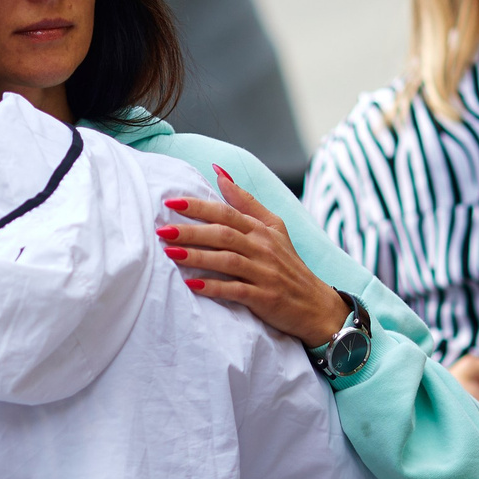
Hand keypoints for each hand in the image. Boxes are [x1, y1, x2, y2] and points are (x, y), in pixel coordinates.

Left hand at [160, 168, 343, 347]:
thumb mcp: (274, 228)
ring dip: (198, 257)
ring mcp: (265, 273)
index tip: (171, 202)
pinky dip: (215, 287)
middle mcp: (263, 248)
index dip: (199, 206)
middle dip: (191, 231)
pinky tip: (193, 285)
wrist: (317, 305)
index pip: (227, 212)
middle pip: (223, 234)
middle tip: (162, 230)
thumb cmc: (289, 264)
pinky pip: (237, 290)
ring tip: (170, 254)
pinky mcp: (266, 298)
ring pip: (228, 260)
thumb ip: (246, 201)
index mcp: (262, 229)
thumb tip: (219, 173)